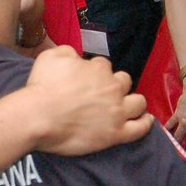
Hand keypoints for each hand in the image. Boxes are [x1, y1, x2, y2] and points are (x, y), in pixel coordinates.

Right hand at [24, 47, 151, 155]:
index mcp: (98, 69)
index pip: (104, 65)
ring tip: (130, 105)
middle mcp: (113, 87)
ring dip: (135, 101)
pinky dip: (145, 123)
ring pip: (138, 102)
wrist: (39, 116)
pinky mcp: (116, 133)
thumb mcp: (51, 56)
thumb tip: (76, 56)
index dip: (96, 72)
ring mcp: (117, 111)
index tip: (88, 79)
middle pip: (124, 81)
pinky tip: (145, 120)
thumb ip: (68, 52)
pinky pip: (140, 129)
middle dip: (117, 84)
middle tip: (105, 93)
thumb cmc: (42, 86)